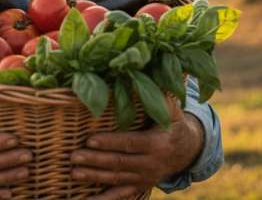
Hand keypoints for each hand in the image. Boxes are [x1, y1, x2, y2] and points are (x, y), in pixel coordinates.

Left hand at [69, 97, 203, 199]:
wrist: (189, 149)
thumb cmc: (173, 121)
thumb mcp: (171, 108)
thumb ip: (158, 94)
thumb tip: (140, 73)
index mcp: (157, 144)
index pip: (130, 143)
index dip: (110, 142)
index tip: (90, 139)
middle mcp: (151, 164)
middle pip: (119, 163)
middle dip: (95, 160)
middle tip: (73, 156)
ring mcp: (145, 178)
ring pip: (117, 180)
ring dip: (94, 177)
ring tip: (73, 173)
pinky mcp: (140, 186)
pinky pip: (121, 195)